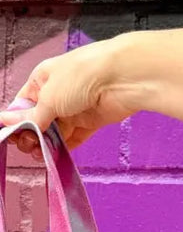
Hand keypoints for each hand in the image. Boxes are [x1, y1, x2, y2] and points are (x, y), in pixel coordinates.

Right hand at [0, 37, 137, 158]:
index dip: (16, 121)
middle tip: (28, 146)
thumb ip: (31, 115)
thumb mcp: (48, 96)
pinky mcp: (91, 121)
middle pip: (38, 120)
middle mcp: (57, 94)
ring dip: (46, 143)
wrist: (122, 79)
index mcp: (42, 80)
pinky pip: (74, 137)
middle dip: (31, 134)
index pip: (23, 104)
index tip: (12, 136)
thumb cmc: (82, 76)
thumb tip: (6, 120)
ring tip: (39, 154)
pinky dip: (64, 147)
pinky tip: (54, 155)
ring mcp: (74, 108)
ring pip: (55, 131)